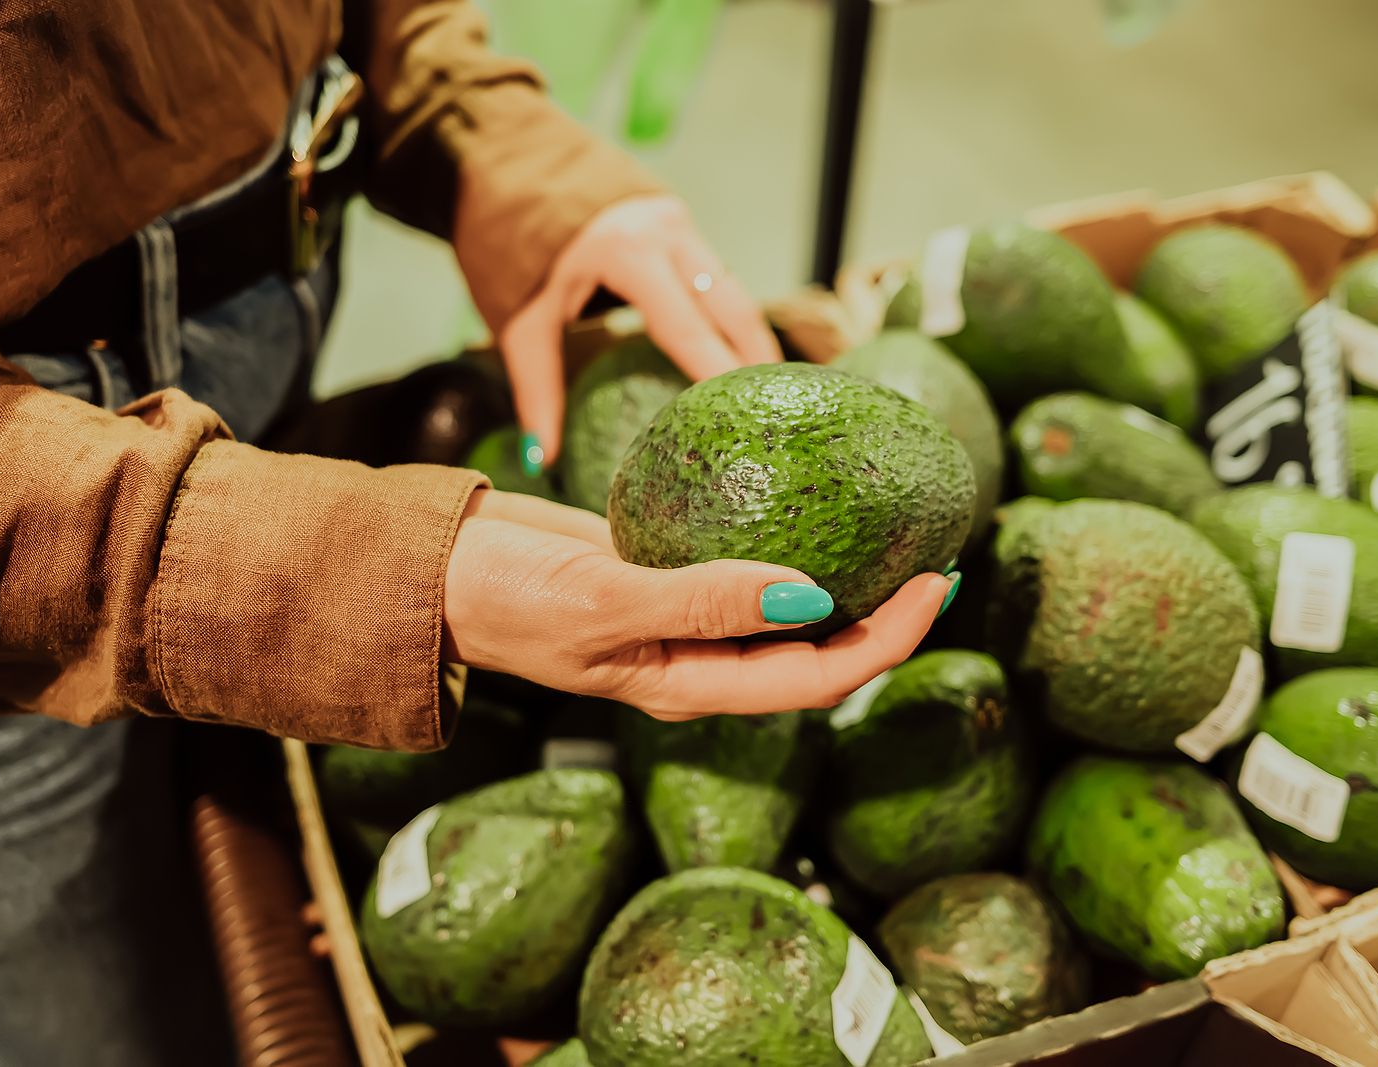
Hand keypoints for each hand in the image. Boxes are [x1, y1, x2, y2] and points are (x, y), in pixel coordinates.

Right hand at [441, 490, 954, 718]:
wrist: (437, 568)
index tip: (934, 585)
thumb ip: (701, 604)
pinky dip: (788, 537)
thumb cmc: (505, 597)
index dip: (886, 641)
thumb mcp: (602, 602)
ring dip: (848, 579)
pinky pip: (743, 562)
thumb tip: (812, 600)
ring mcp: (684, 618)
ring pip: (787, 607)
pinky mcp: (666, 571)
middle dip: (887, 616)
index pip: (815, 678)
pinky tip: (812, 498)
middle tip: (940, 556)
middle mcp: (699, 660)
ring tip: (898, 530)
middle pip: (817, 650)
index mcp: (690, 685)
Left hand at [498, 195, 781, 471]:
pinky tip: (739, 352)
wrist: (500, 158)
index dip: (719, 374)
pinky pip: (715, 274)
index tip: (746, 418)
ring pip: (731, 288)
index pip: (688, 327)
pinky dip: (729, 315)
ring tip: (768, 391)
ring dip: (749, 338)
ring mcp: (676, 219)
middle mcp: (665, 230)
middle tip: (777, 413)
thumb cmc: (503, 240)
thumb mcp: (518, 320)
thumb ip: (536, 389)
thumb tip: (540, 459)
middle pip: (730, 307)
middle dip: (755, 360)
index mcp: (628, 252)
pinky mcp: (676, 217)